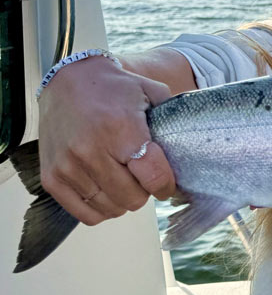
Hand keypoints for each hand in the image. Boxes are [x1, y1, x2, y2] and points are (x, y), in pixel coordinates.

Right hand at [38, 56, 176, 225]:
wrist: (68, 81)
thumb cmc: (114, 88)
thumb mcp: (152, 91)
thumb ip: (174, 118)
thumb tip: (197, 143)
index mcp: (121, 129)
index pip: (152, 176)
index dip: (166, 185)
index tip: (168, 183)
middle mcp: (91, 150)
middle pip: (133, 198)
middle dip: (145, 191)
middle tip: (144, 176)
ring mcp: (68, 166)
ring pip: (111, 208)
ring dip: (124, 200)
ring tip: (125, 180)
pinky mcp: (52, 177)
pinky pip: (85, 213)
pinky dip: (101, 208)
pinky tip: (107, 190)